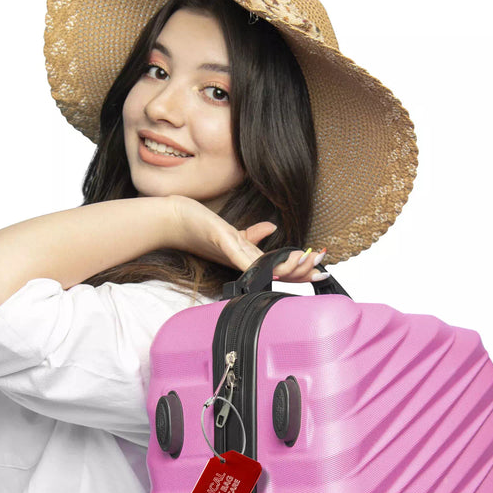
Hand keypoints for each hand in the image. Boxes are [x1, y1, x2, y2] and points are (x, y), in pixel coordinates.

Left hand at [165, 195, 324, 283]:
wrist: (170, 220)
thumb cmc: (197, 228)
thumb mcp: (229, 232)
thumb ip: (252, 235)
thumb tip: (272, 228)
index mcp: (245, 259)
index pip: (279, 268)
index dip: (301, 271)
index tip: (322, 269)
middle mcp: (239, 260)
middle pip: (276, 271)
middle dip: (301, 271)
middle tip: (320, 266)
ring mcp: (230, 252)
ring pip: (264, 266)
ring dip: (286, 267)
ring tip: (305, 262)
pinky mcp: (220, 240)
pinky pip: (242, 255)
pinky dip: (258, 262)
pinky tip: (274, 265)